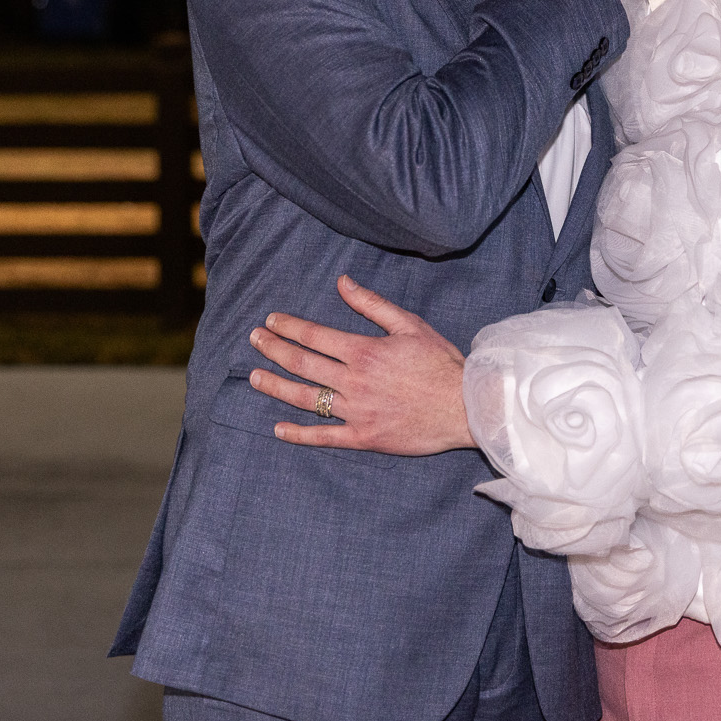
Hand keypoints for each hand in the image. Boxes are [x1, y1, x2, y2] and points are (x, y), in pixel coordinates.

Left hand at [247, 275, 473, 454]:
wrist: (466, 406)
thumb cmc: (441, 363)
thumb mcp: (410, 325)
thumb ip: (372, 304)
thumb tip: (342, 283)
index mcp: (364, 351)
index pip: (315, 336)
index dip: (289, 327)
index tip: (270, 321)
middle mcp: (354, 381)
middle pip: (303, 363)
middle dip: (274, 349)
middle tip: (254, 340)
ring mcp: (357, 411)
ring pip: (306, 398)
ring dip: (276, 386)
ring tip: (255, 377)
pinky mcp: (364, 437)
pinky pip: (325, 437)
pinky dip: (299, 434)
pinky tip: (279, 429)